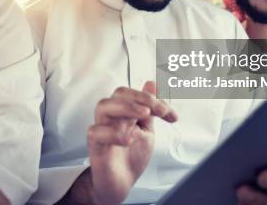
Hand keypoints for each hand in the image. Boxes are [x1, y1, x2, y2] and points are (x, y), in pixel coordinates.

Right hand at [87, 81, 177, 204]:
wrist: (121, 183)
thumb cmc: (131, 155)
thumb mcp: (146, 129)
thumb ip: (149, 108)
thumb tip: (152, 83)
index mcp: (123, 111)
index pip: (134, 94)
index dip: (154, 99)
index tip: (171, 114)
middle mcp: (111, 117)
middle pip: (119, 94)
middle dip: (141, 97)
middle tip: (157, 110)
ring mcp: (102, 129)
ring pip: (104, 106)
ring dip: (127, 107)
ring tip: (144, 115)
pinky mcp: (96, 145)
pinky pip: (97, 132)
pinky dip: (114, 133)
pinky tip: (129, 139)